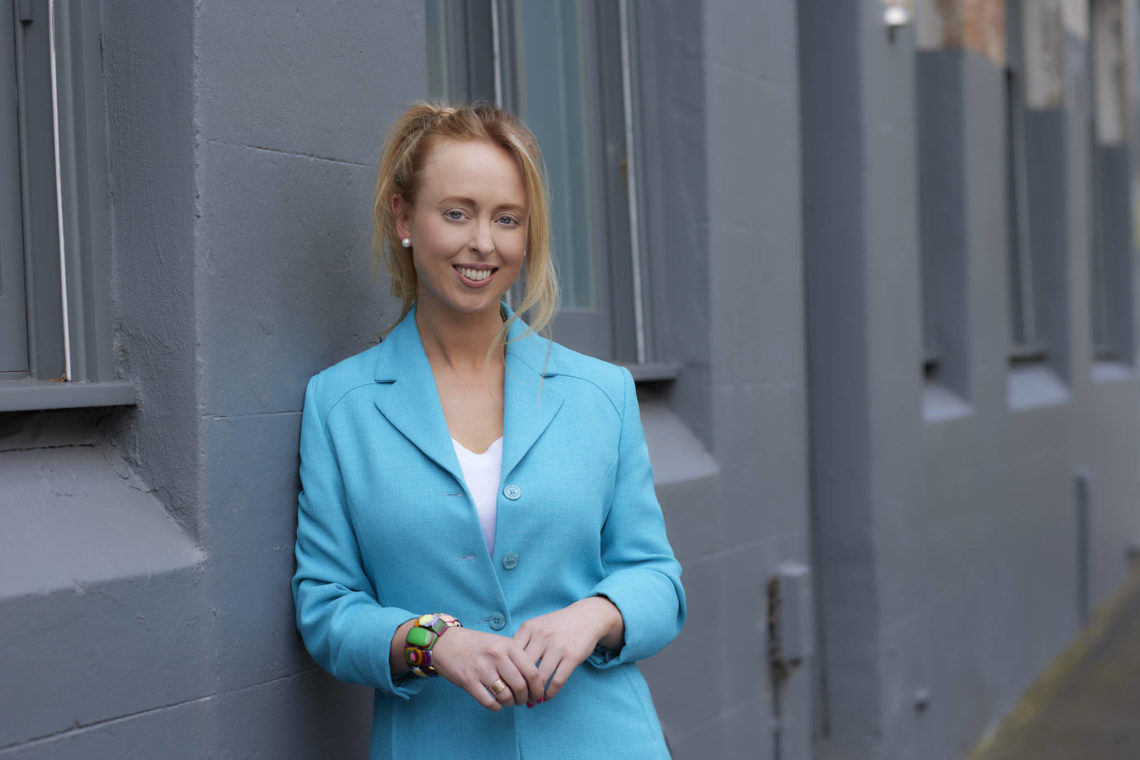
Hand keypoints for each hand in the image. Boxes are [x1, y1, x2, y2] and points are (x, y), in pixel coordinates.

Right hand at [428, 626, 544, 710]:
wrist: (445, 641)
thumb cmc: (476, 644)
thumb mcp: (499, 642)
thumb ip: (515, 658)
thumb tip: (533, 681)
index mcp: (507, 645)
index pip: (532, 672)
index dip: (538, 688)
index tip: (538, 694)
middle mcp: (496, 656)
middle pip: (521, 686)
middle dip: (525, 698)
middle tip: (524, 700)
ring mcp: (481, 669)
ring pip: (506, 696)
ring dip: (510, 703)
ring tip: (509, 701)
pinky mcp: (468, 681)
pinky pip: (489, 702)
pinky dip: (496, 707)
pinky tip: (496, 704)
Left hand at [512, 597, 624, 701]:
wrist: (586, 617)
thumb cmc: (555, 626)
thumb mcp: (536, 626)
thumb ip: (521, 643)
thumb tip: (507, 671)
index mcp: (528, 628)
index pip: (510, 656)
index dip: (507, 674)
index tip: (508, 685)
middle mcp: (542, 636)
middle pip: (523, 669)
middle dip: (520, 688)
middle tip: (519, 697)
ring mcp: (558, 646)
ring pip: (540, 678)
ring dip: (535, 695)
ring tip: (532, 700)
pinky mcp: (572, 657)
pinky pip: (557, 681)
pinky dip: (549, 694)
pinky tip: (546, 697)